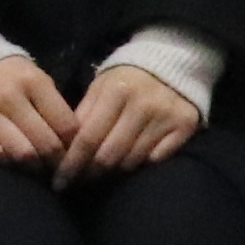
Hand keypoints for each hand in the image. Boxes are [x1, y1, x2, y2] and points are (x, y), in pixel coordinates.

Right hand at [0, 53, 70, 167]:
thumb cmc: (8, 74)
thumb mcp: (37, 78)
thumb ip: (54, 107)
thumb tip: (72, 143)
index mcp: (33, 81)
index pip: (66, 125)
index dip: (74, 145)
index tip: (74, 152)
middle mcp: (9, 96)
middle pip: (45, 144)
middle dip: (56, 161)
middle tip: (58, 167)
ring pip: (21, 154)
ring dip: (34, 166)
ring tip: (37, 167)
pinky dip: (8, 162)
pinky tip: (13, 160)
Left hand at [58, 61, 203, 184]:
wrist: (172, 62)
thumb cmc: (126, 79)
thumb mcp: (100, 87)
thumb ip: (83, 115)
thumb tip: (64, 151)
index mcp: (116, 91)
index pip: (87, 138)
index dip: (71, 164)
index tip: (60, 182)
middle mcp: (142, 104)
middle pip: (109, 155)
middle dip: (90, 173)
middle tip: (80, 181)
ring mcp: (166, 117)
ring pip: (131, 162)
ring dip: (114, 171)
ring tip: (104, 172)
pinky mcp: (185, 127)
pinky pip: (156, 160)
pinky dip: (140, 165)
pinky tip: (131, 162)